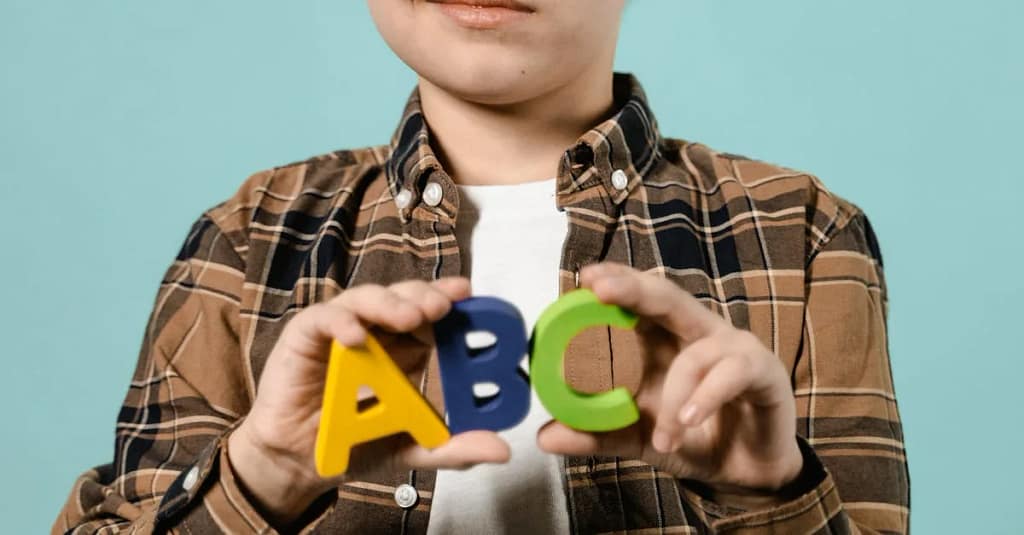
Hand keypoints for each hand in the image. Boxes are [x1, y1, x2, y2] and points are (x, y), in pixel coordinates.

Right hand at [228, 278, 509, 525]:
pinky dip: (341, 322)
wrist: (303, 463)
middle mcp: (378, 329)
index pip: (433, 311)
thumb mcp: (414, 447)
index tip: (470, 296)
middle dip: (427, 296)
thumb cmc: (357, 442)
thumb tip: (501, 450)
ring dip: (391, 304)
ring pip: (368, 298)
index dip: (451, 299)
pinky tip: (356, 337)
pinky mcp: (307, 335)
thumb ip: (454, 447)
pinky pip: (324, 318)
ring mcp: (342, 328)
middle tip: (443, 307)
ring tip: (411, 317)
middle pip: (406, 296)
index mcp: (408, 346)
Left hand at [537, 263, 802, 501]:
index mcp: (666, 339)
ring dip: (674, 396)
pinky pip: (734, 374)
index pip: (639, 300)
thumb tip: (544, 436)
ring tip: (662, 437)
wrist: (745, 474)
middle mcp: (699, 333)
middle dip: (633, 288)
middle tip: (599, 288)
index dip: (615, 282)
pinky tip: (688, 421)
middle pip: (667, 298)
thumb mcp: (636, 438)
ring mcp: (735, 349)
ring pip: (698, 351)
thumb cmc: (691, 437)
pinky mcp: (765, 374)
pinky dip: (706, 397)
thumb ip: (596, 434)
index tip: (584, 277)